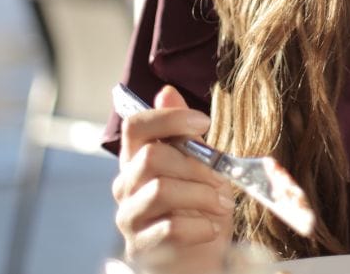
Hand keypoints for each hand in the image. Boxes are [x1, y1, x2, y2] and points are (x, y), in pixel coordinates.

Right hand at [112, 85, 235, 267]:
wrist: (200, 260)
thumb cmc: (199, 211)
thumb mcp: (200, 168)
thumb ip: (184, 135)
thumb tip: (167, 91)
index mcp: (138, 160)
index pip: (136, 126)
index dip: (168, 118)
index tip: (203, 122)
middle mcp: (127, 186)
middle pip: (151, 157)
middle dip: (196, 165)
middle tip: (223, 180)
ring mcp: (130, 217)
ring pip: (160, 190)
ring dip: (201, 195)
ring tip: (222, 205)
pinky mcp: (140, 247)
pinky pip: (167, 228)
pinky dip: (199, 226)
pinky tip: (212, 229)